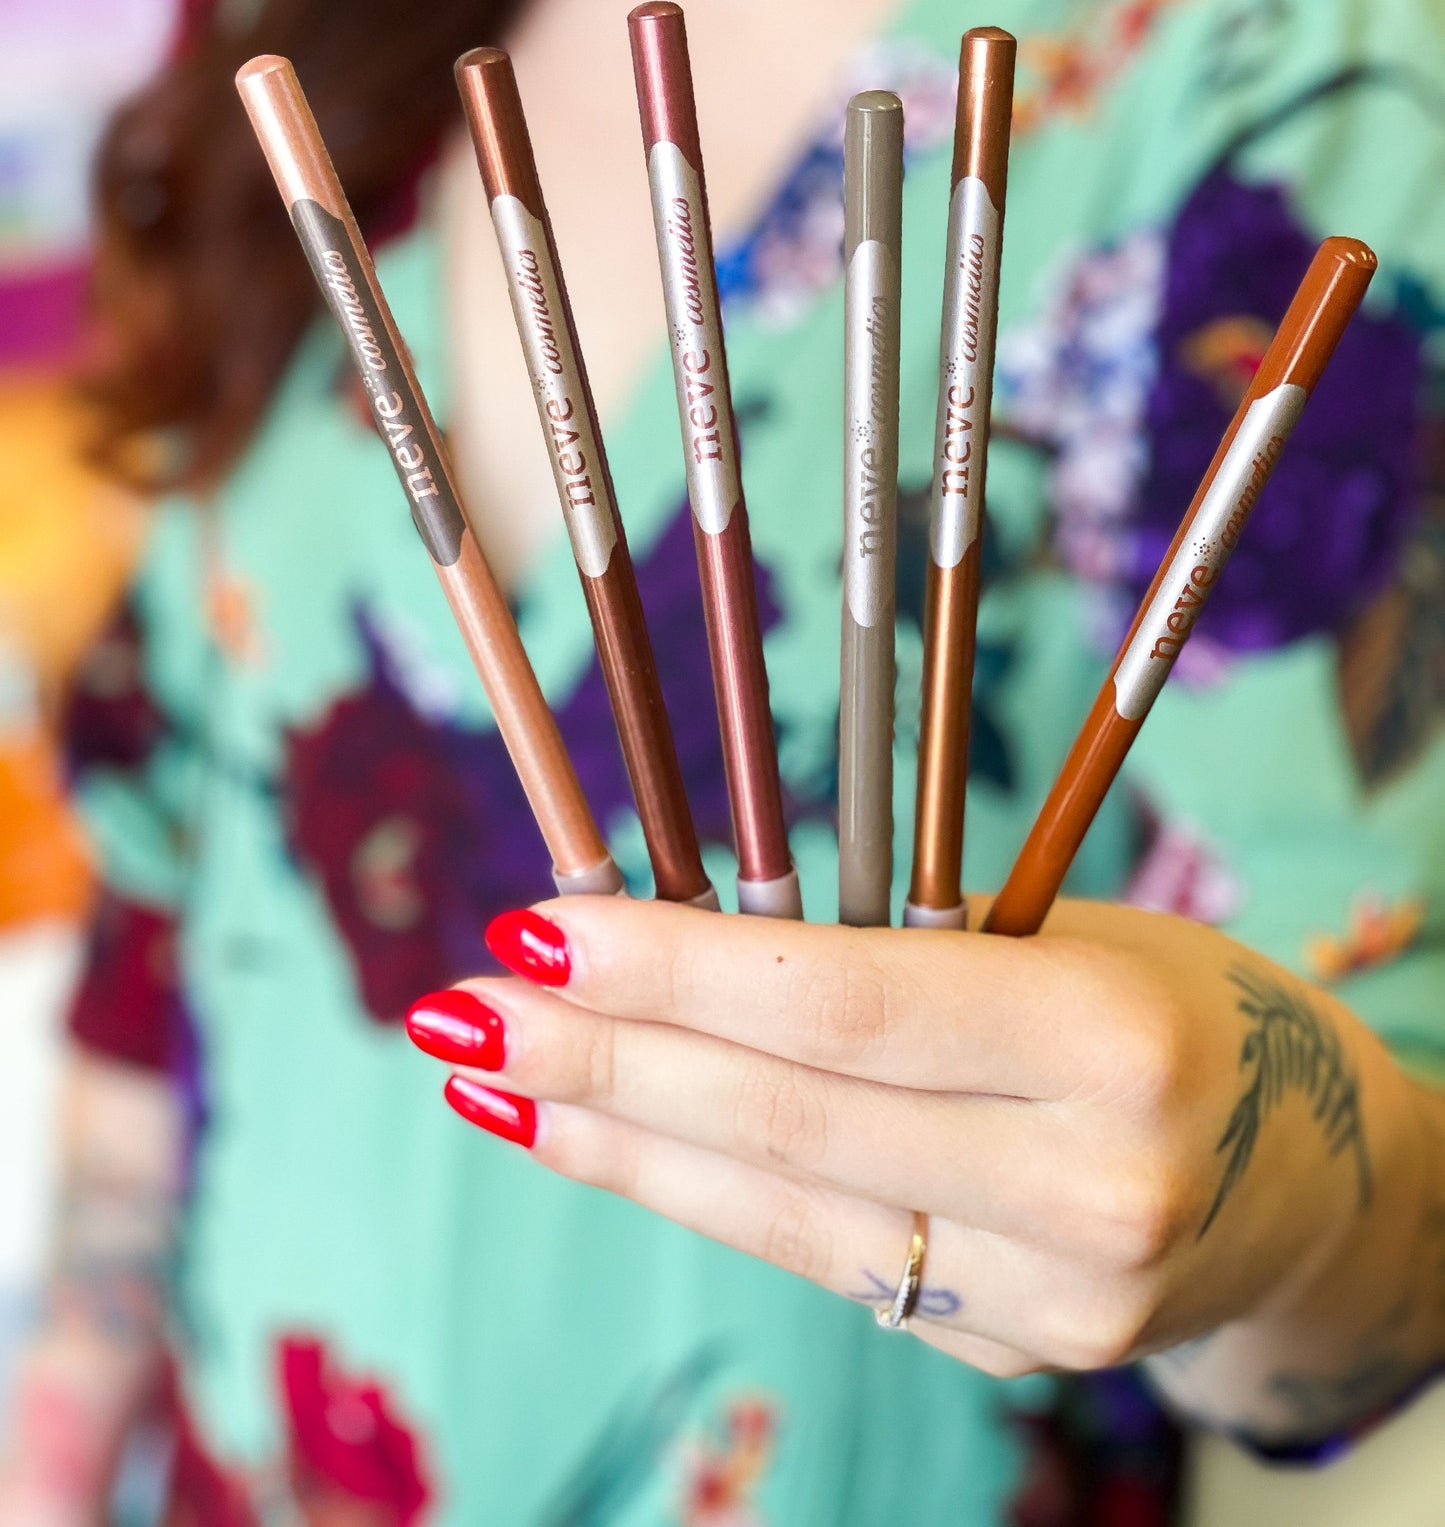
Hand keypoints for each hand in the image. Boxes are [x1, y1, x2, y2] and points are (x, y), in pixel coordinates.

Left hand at [407, 895, 1437, 1428]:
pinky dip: (699, 1192)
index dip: (673, 969)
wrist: (1316, 1185)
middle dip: (602, 1060)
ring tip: (492, 1080)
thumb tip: (663, 935)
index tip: (538, 925)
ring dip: (615, 1140)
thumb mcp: (1068, 929)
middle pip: (787, 1119)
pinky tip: (606, 1140)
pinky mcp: (1011, 1352)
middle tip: (460, 1009)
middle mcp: (1087, 1187)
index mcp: (1111, 1037)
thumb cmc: (1179, 1004)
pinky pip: (819, 1256)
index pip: (842, 1003)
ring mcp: (1050, 1297)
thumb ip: (894, 952)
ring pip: (779, 1210)